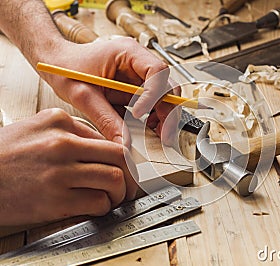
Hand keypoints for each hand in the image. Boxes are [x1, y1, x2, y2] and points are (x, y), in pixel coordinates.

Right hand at [0, 108, 137, 224]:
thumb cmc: (5, 155)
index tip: (128, 168)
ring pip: (114, 180)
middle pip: (119, 158)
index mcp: (60, 123)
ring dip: (119, 193)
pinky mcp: (54, 200)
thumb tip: (103, 146)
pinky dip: (103, 206)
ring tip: (113, 197)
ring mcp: (59, 173)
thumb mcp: (37, 127)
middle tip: (130, 185)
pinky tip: (96, 206)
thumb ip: (72, 132)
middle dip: (131, 175)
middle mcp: (62, 145)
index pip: (110, 139)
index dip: (126, 158)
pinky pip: (97, 203)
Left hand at [39, 37, 178, 145]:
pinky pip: (153, 104)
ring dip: (164, 117)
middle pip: (167, 86)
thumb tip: (124, 144)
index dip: (154, 94)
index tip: (138, 114)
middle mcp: (139, 62)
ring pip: (165, 96)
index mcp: (128, 52)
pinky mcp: (137, 88)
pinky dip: (154, 118)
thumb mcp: (83, 95)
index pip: (157, 71)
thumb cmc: (66, 69)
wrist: (57, 63)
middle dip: (168, 112)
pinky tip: (148, 130)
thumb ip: (106, 120)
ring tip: (158, 136)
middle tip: (164, 136)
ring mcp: (140, 75)